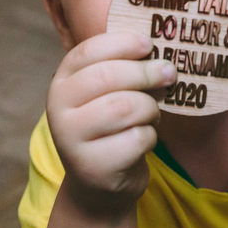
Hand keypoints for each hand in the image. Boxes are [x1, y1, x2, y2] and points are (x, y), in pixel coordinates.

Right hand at [46, 32, 175, 216]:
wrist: (98, 183)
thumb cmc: (110, 128)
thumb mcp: (110, 94)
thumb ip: (126, 70)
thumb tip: (161, 57)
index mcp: (61, 83)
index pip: (88, 52)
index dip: (122, 44)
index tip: (148, 45)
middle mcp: (58, 109)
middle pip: (108, 78)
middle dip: (146, 73)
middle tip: (169, 73)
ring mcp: (71, 140)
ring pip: (125, 107)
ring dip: (150, 108)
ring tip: (152, 113)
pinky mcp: (93, 166)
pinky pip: (136, 138)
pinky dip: (150, 136)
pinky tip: (144, 139)